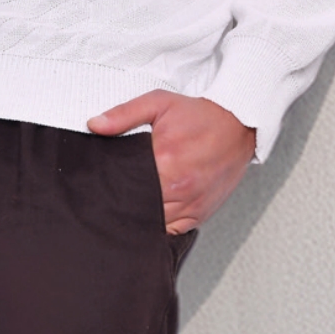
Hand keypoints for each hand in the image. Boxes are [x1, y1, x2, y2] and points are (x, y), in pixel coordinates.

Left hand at [87, 92, 255, 231]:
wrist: (239, 125)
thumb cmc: (200, 115)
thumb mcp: (159, 103)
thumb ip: (123, 115)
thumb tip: (95, 125)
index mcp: (166, 160)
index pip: (126, 185)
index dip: (112, 187)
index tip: (102, 185)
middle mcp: (180, 187)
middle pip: (138, 207)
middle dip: (124, 203)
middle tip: (112, 198)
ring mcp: (192, 204)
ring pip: (154, 223)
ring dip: (141, 216)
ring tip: (131, 205)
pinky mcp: (200, 213)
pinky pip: (173, 230)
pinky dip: (160, 225)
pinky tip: (152, 214)